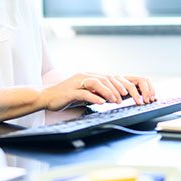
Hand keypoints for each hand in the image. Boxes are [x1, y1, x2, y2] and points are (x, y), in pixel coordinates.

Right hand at [40, 72, 154, 111]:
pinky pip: (84, 92)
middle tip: (130, 99)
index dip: (123, 85)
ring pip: (98, 83)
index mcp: (91, 76)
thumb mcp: (86, 94)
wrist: (48, 97)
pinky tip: (101, 103)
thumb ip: (98, 93)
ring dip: (109, 92)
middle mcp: (86, 76)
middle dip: (120, 89)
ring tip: (117, 101)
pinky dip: (94, 97)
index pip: (111, 78)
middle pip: (107, 79)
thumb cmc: (68, 96)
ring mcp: (78, 82)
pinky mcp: (71, 91)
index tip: (133, 94)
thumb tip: (114, 97)